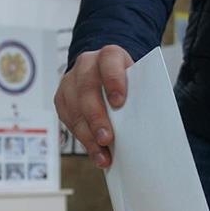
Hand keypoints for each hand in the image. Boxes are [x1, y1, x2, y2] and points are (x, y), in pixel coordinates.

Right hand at [54, 45, 132, 168]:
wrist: (105, 74)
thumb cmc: (125, 81)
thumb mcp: (135, 81)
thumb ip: (138, 94)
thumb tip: (147, 122)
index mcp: (109, 55)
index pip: (109, 62)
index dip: (113, 81)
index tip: (119, 102)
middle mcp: (86, 65)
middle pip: (87, 90)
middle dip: (96, 118)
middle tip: (106, 139)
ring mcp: (70, 82)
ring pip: (75, 110)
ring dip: (88, 135)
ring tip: (102, 155)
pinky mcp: (61, 99)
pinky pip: (68, 121)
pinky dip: (83, 139)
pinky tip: (95, 152)